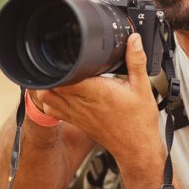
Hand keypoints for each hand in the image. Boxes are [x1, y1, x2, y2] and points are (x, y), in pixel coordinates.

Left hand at [31, 34, 164, 166]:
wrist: (136, 148)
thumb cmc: (139, 122)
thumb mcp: (142, 87)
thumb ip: (135, 60)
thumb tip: (134, 40)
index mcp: (96, 92)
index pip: (65, 77)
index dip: (60, 64)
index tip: (63, 54)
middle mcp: (82, 103)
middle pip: (51, 86)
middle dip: (51, 72)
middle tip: (57, 60)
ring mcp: (76, 114)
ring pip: (46, 99)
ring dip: (46, 86)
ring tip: (54, 74)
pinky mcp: (75, 121)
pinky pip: (51, 110)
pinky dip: (48, 100)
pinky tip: (57, 92)